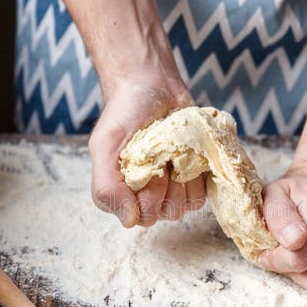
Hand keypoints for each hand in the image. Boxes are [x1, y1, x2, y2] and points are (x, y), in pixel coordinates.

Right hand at [88, 75, 205, 227]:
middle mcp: (144, 196)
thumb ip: (107, 186)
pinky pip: (201, 194)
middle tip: (160, 156)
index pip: (139, 217)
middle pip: (163, 214)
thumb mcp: (105, 146)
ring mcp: (171, 188)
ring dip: (183, 178)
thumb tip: (128, 221)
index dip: (146, 194)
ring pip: (184, 206)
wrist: (152, 85)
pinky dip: (197, 174)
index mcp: (120, 194)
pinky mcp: (193, 178)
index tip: (144, 165)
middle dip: (165, 185)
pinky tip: (187, 153)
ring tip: (173, 152)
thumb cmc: (125, 114)